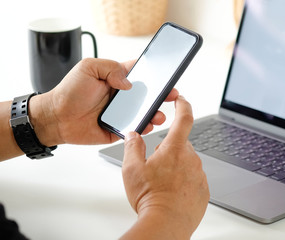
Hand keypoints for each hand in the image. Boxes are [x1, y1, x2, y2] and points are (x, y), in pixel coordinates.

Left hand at [29, 58, 178, 145]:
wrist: (56, 118)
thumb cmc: (69, 92)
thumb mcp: (88, 68)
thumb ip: (110, 68)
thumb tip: (129, 82)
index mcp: (117, 78)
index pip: (142, 73)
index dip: (156, 73)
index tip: (167, 74)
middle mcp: (123, 96)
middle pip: (149, 94)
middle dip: (163, 94)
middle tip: (171, 94)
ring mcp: (122, 113)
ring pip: (146, 113)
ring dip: (156, 113)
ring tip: (159, 114)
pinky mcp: (119, 129)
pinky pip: (135, 129)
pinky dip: (143, 128)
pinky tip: (147, 125)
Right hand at [121, 95, 208, 239]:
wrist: (166, 224)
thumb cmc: (151, 198)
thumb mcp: (132, 169)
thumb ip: (132, 147)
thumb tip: (133, 135)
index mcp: (175, 149)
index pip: (184, 118)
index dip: (183, 105)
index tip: (181, 99)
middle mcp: (191, 158)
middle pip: (180, 145)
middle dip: (168, 151)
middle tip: (154, 167)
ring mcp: (200, 174)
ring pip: (187, 163)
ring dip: (176, 168)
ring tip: (162, 185)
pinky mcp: (204, 189)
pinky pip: (193, 179)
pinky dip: (184, 182)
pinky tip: (172, 193)